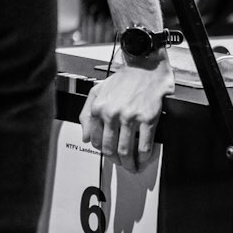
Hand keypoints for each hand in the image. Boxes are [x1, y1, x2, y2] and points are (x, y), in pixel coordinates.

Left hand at [81, 56, 170, 171]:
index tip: (109, 156)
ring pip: (126, 150)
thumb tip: (85, 136)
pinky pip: (145, 145)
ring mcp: (130, 117)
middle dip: (116, 162)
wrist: (145, 65)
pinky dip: (144, 156)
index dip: (103, 152)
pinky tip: (144, 158)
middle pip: (110, 149)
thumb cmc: (124, 78)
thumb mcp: (97, 91)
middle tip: (122, 164)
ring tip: (133, 166)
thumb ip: (86, 113)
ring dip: (129, 163)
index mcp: (99, 108)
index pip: (95, 140)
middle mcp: (112, 113)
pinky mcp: (148, 118)